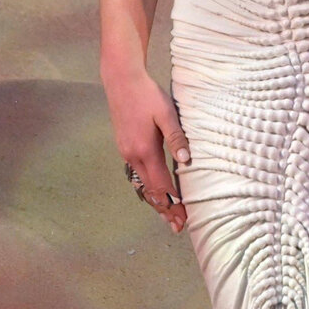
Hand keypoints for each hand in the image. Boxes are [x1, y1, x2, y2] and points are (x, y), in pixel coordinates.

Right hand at [102, 69, 190, 233]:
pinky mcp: (125, 147)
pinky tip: (153, 192)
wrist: (122, 82)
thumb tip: (186, 162)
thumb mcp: (166, 113)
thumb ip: (176, 137)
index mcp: (145, 150)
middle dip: (165, 209)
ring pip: (142, 185)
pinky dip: (147, 188)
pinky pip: (137, 175)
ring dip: (155, 201)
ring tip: (167, 216)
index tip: (184, 218)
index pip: (161, 185)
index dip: (174, 203)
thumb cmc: (147, 95)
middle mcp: (133, 156)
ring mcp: (126, 153)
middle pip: (150, 191)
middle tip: (178, 227)